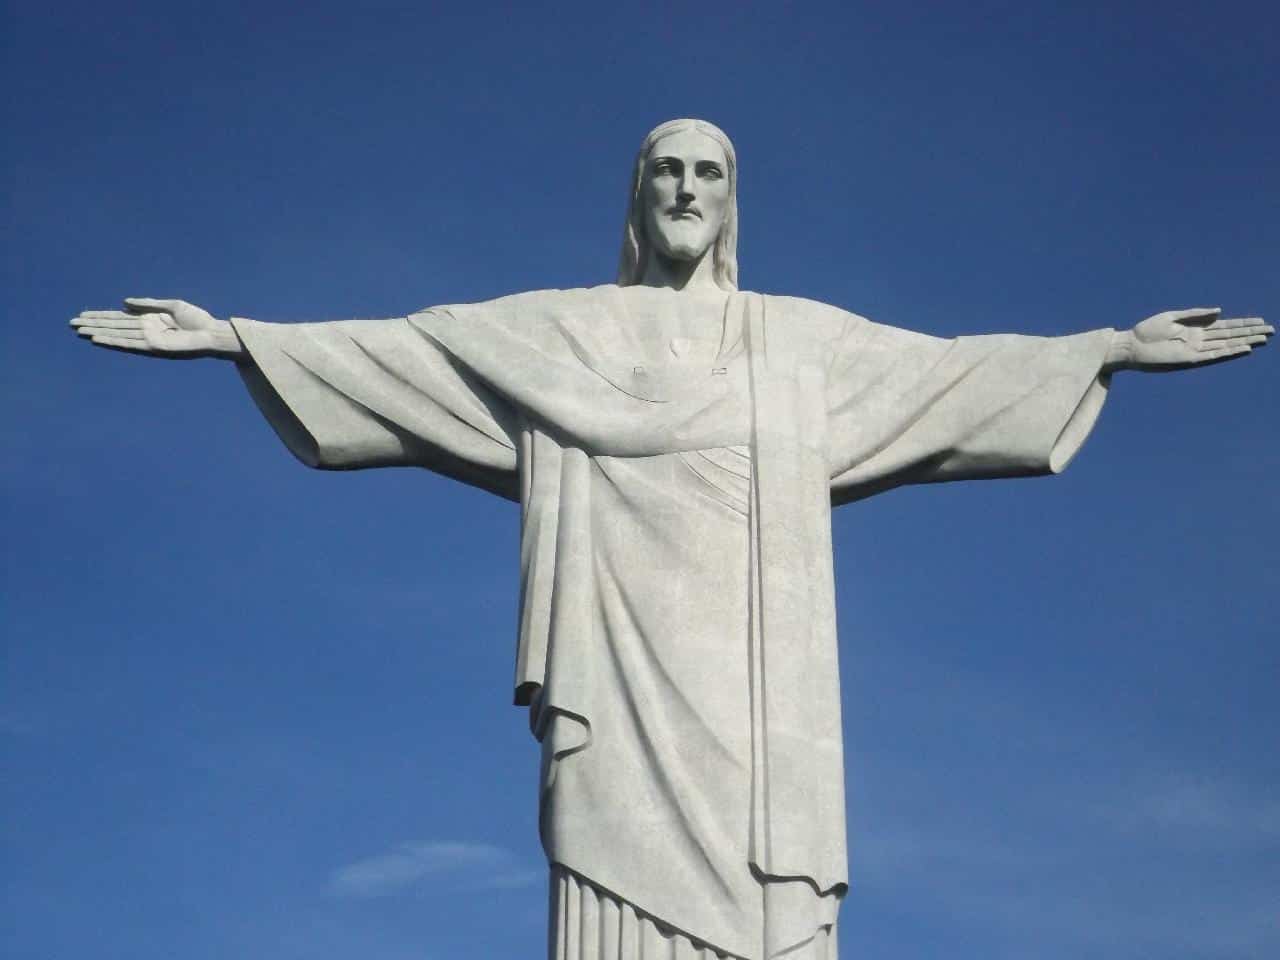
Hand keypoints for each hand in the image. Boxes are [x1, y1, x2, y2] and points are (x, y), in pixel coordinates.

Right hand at [70, 298, 243, 359]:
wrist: (212, 333)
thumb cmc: (197, 320)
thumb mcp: (171, 306)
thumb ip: (147, 304)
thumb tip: (124, 302)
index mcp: (149, 319)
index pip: (119, 317)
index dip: (101, 316)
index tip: (83, 315)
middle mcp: (145, 330)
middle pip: (114, 326)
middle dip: (94, 324)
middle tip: (72, 323)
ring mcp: (148, 340)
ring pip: (117, 335)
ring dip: (98, 333)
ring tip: (79, 331)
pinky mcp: (154, 348)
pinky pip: (129, 344)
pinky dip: (114, 342)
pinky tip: (98, 339)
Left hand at [1108, 308, 1271, 371]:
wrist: (1130, 345)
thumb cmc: (1147, 330)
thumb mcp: (1173, 317)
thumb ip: (1196, 314)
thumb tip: (1220, 311)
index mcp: (1195, 329)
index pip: (1225, 326)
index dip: (1243, 324)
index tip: (1261, 321)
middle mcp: (1199, 341)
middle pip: (1231, 335)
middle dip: (1250, 333)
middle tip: (1271, 331)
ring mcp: (1196, 351)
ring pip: (1227, 346)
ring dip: (1245, 342)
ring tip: (1263, 339)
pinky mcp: (1189, 360)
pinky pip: (1214, 356)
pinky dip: (1229, 352)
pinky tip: (1244, 349)